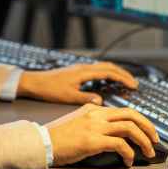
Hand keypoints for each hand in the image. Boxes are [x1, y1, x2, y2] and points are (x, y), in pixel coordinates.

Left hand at [17, 62, 136, 105]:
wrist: (34, 82)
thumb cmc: (49, 89)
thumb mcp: (68, 97)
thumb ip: (86, 99)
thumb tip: (101, 101)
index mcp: (84, 72)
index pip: (109, 72)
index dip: (123, 78)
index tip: (133, 86)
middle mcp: (83, 67)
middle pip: (109, 67)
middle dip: (123, 75)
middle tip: (134, 84)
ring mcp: (80, 68)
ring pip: (103, 67)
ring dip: (115, 73)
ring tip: (124, 82)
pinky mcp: (76, 71)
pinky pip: (96, 70)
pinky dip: (106, 74)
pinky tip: (107, 82)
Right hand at [45, 104, 159, 166]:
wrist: (42, 143)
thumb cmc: (58, 138)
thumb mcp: (78, 123)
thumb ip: (95, 123)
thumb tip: (114, 134)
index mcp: (94, 109)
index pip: (125, 110)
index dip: (141, 120)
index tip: (148, 131)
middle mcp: (97, 115)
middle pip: (132, 115)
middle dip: (148, 128)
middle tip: (155, 140)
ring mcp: (95, 126)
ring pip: (130, 128)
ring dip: (143, 141)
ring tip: (147, 152)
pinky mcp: (93, 140)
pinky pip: (120, 144)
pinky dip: (129, 153)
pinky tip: (129, 161)